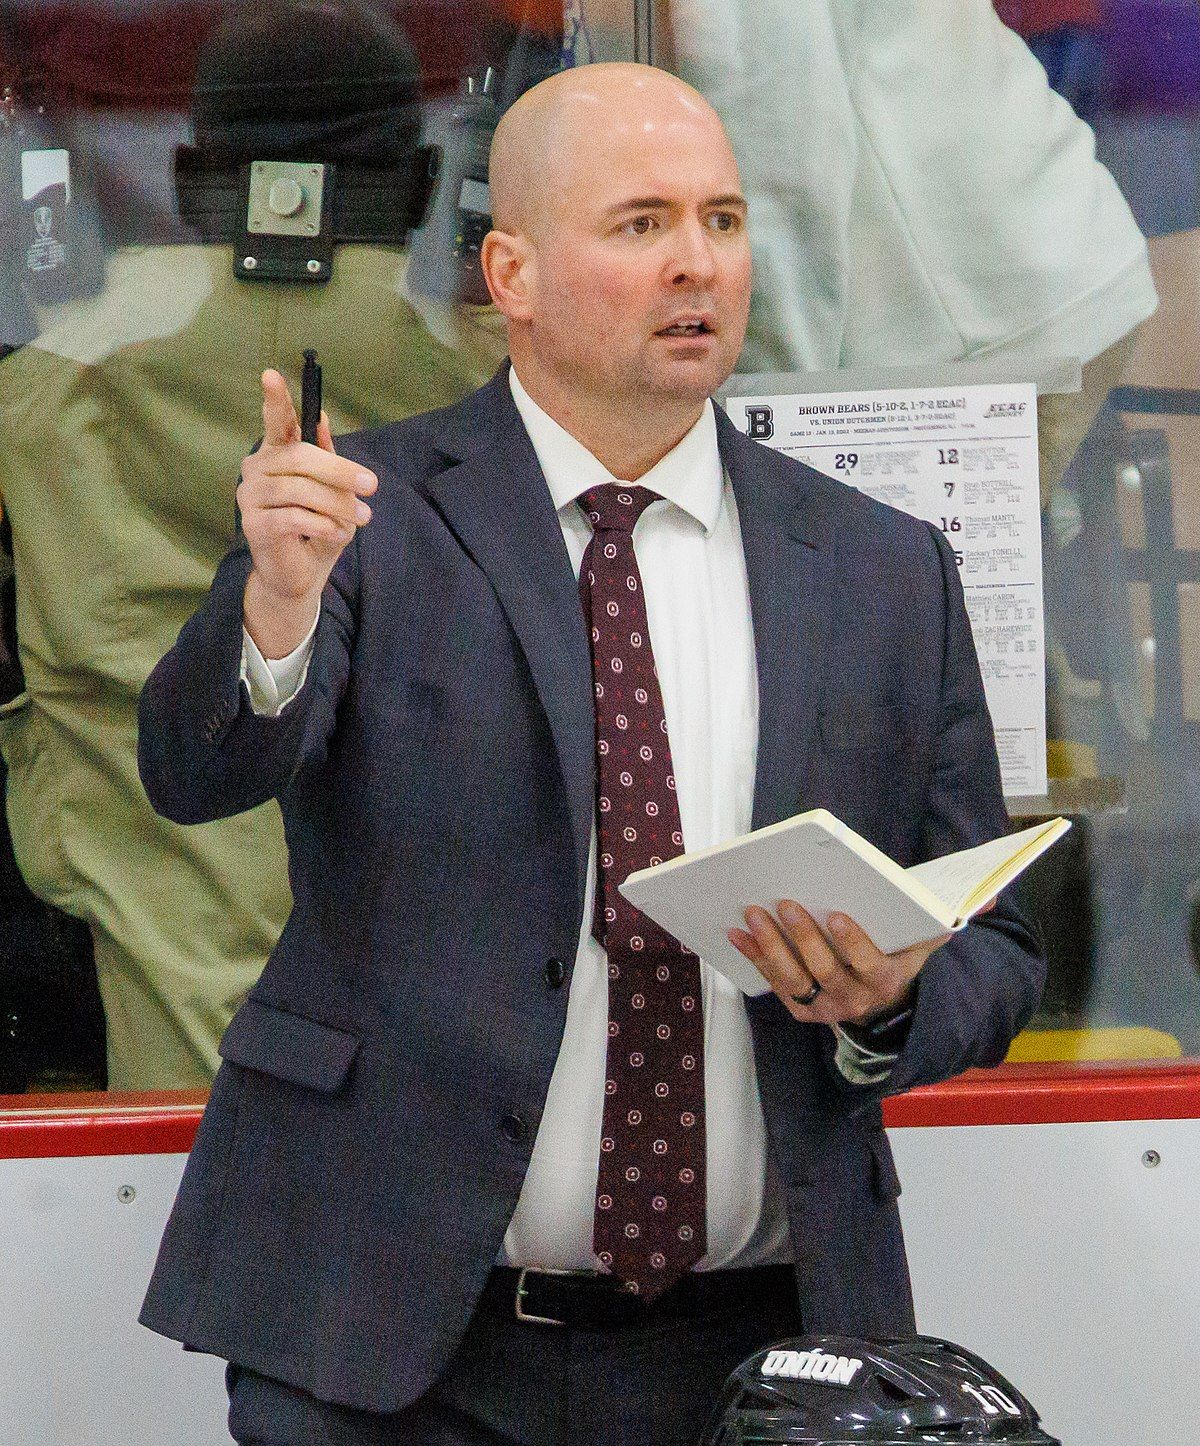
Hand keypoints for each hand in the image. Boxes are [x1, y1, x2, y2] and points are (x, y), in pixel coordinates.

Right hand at [239, 370, 377, 653]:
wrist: (300, 575)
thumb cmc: (317, 528)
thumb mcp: (331, 492)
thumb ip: (326, 458)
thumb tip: (321, 418)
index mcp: (277, 454)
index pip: (275, 421)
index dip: (274, 399)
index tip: (271, 373)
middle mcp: (257, 469)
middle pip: (300, 457)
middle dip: (340, 471)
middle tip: (371, 487)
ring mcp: (250, 496)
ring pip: (299, 489)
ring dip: (336, 503)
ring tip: (361, 517)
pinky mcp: (252, 525)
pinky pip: (292, 516)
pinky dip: (321, 523)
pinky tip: (336, 532)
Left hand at [727, 903, 949, 1026]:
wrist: (883, 1006)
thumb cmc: (898, 957)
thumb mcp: (923, 942)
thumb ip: (941, 921)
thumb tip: (987, 897)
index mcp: (886, 981)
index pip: (869, 964)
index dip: (853, 943)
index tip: (836, 915)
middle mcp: (856, 1001)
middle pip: (825, 971)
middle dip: (804, 938)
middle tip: (785, 904)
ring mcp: (826, 1009)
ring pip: (794, 980)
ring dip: (770, 948)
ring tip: (753, 915)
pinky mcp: (803, 1010)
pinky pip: (775, 984)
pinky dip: (755, 958)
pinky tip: (738, 934)